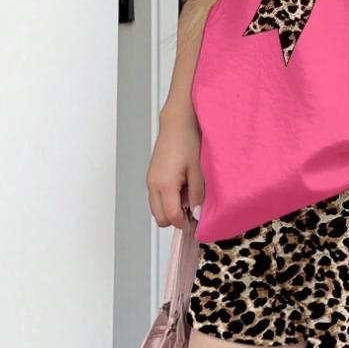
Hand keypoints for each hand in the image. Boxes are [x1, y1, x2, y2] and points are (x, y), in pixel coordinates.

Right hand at [145, 112, 203, 228]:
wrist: (177, 124)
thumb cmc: (187, 142)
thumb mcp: (198, 170)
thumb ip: (197, 194)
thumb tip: (197, 212)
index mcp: (164, 184)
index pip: (171, 217)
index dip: (184, 223)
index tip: (196, 220)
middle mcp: (153, 185)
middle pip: (160, 218)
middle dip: (176, 218)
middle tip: (192, 208)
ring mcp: (150, 181)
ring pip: (157, 209)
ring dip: (171, 209)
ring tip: (187, 195)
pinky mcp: (151, 176)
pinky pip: (157, 197)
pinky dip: (168, 199)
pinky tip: (181, 187)